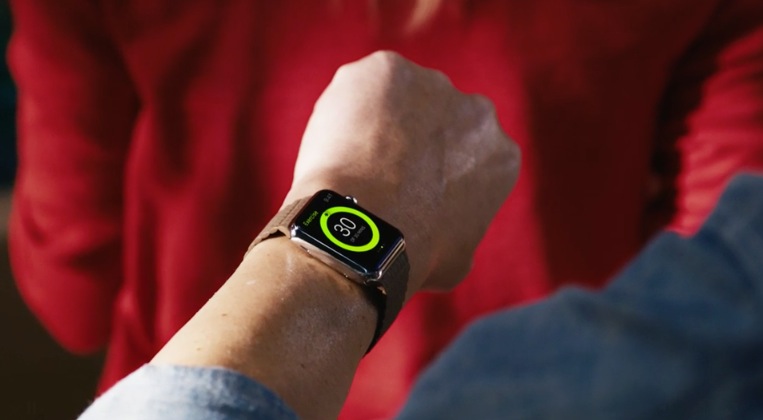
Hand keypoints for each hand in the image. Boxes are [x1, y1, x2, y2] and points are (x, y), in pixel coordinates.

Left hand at [285, 51, 519, 294]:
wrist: (367, 229)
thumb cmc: (412, 254)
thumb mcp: (458, 258)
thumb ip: (462, 230)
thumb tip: (448, 235)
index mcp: (500, 154)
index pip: (469, 152)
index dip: (436, 169)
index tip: (410, 186)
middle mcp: (476, 111)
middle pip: (438, 118)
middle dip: (414, 137)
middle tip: (379, 170)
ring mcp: (431, 84)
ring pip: (399, 99)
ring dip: (380, 121)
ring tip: (351, 159)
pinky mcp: (386, 70)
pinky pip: (362, 86)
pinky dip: (346, 109)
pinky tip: (335, 143)